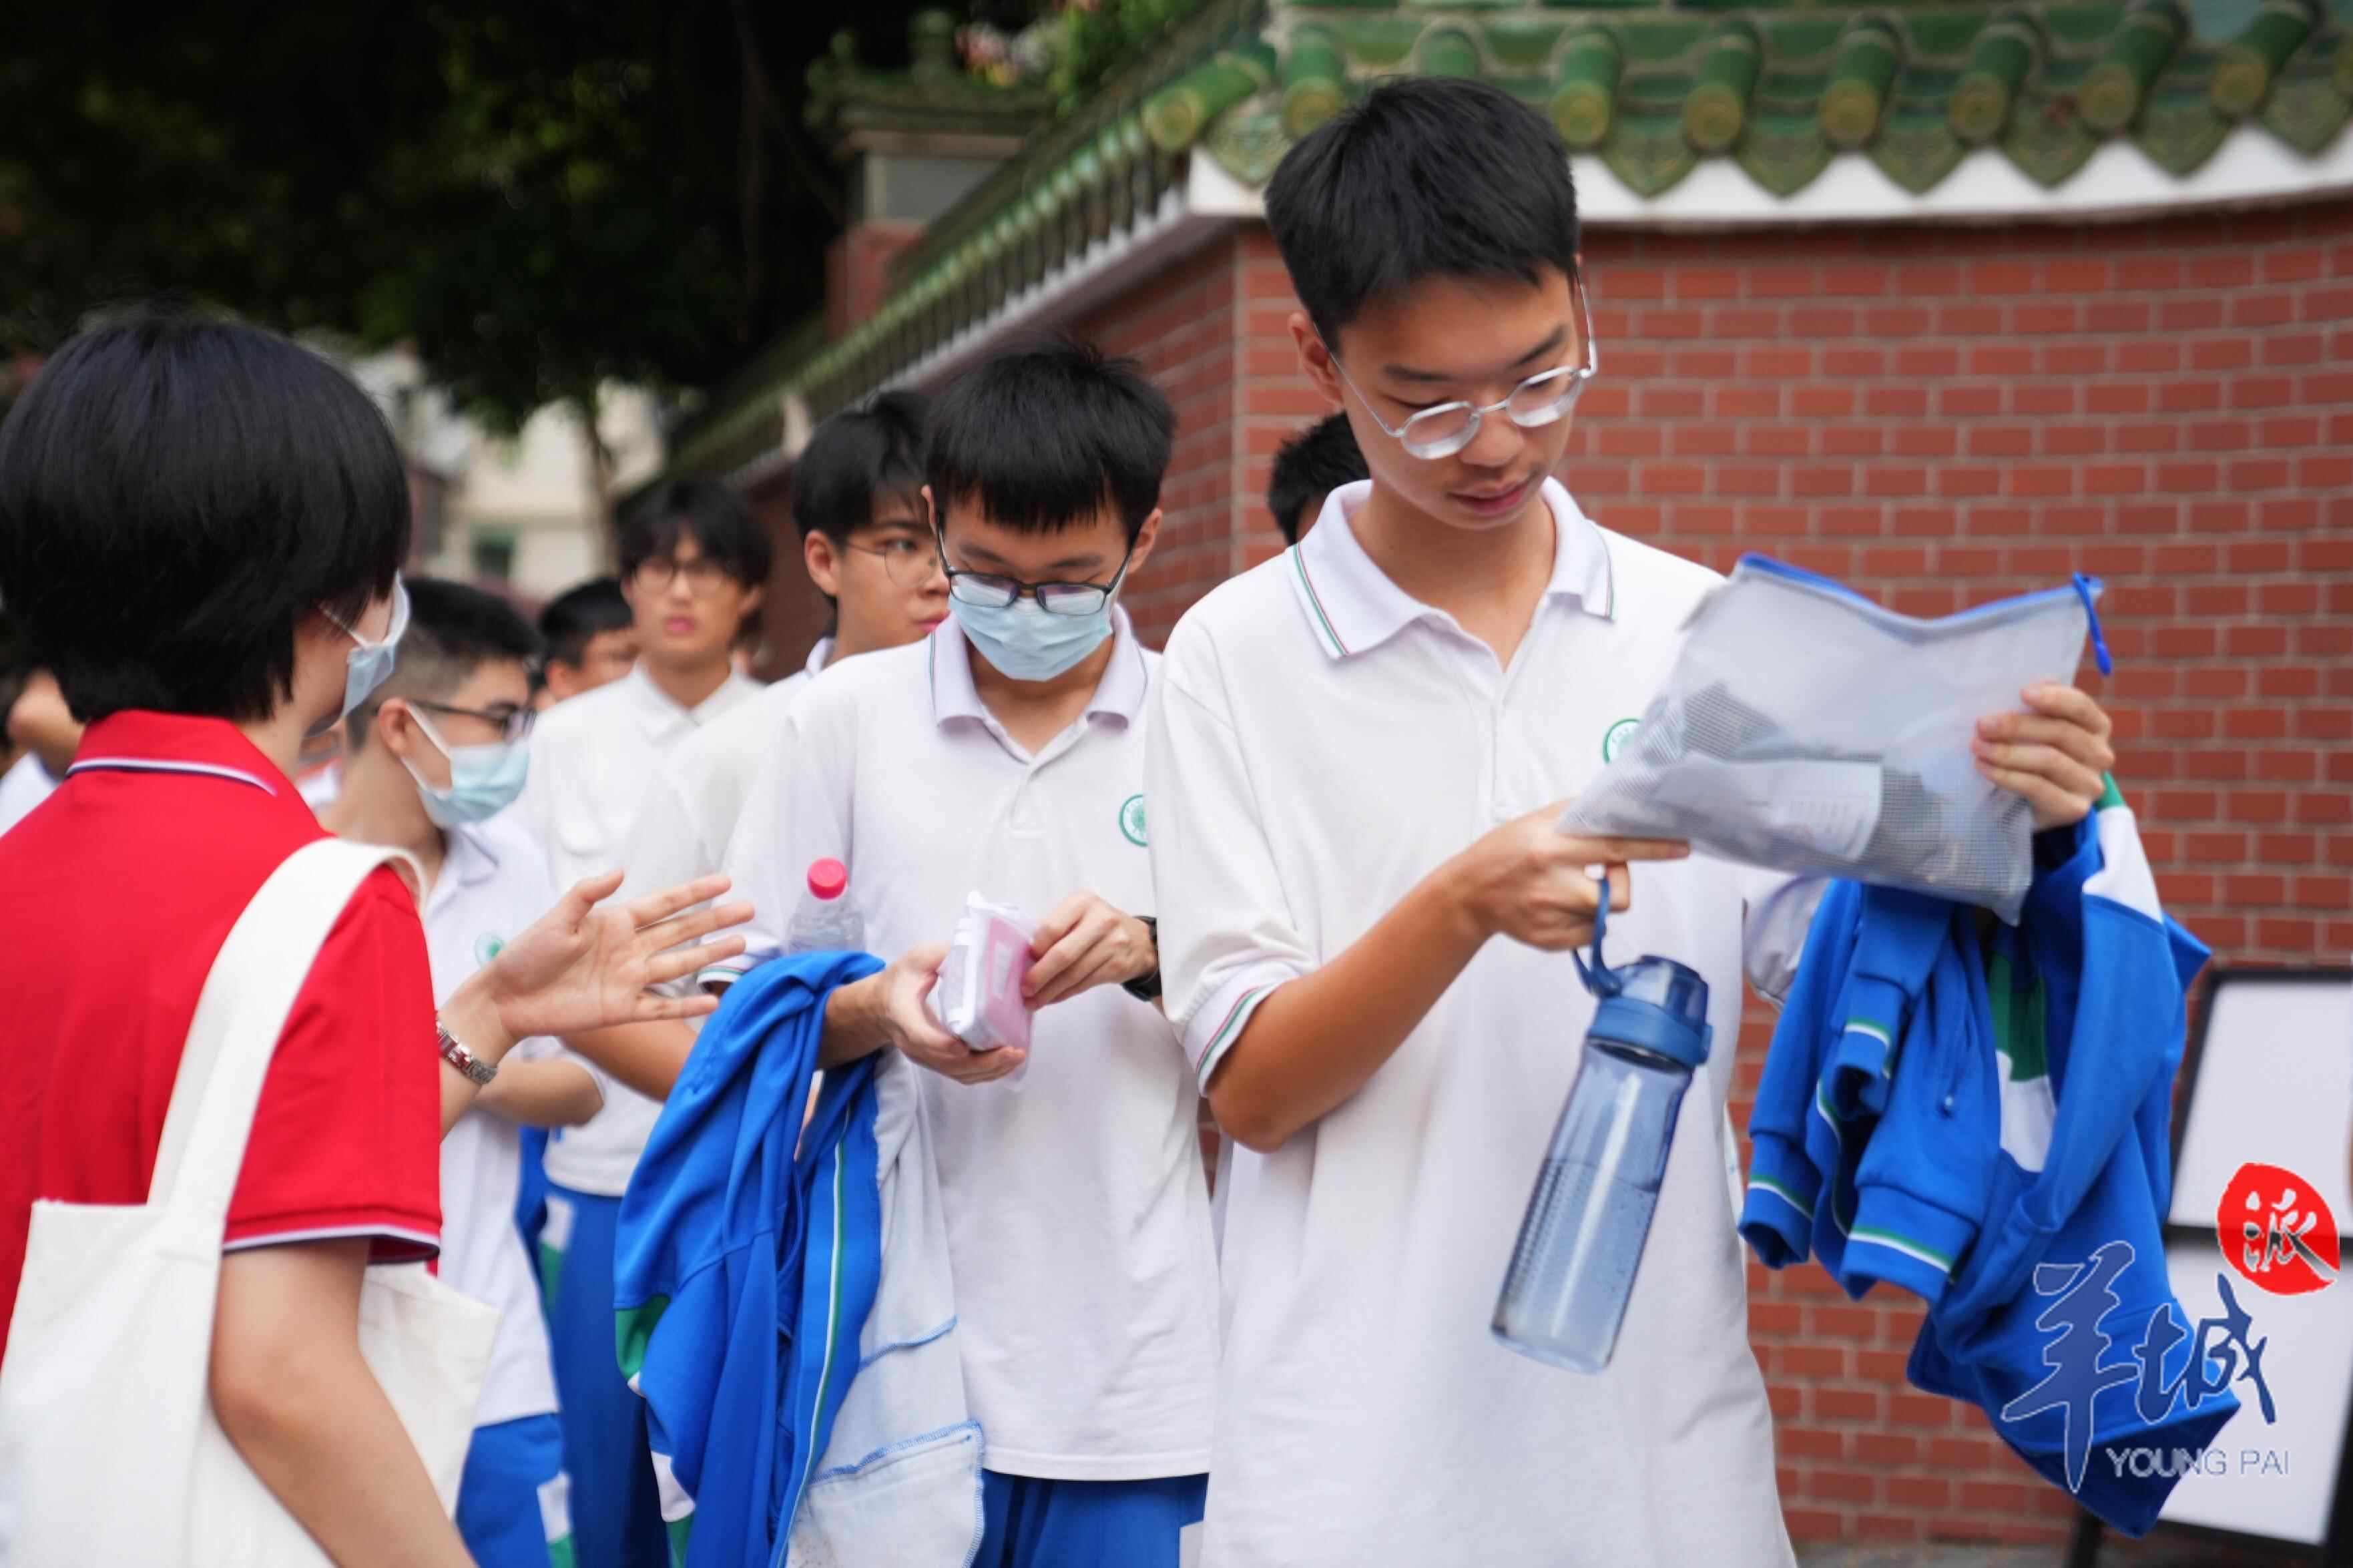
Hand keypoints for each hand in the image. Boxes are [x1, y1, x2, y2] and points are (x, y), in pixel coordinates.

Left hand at [482, 871, 753, 1040]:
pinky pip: (661, 1007)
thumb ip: (587, 895)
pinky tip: (713, 1002)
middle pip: (681, 931)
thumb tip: (620, 872)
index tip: (725, 881)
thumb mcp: (556, 919)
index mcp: (615, 922)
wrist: (506, 999)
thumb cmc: (526, 955)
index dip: (694, 892)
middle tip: (748, 910)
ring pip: (679, 965)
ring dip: (710, 955)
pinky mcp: (621, 1009)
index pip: (664, 904)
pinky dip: (686, 1006)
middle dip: (715, 920)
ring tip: (741, 945)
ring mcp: (628, 980)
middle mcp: (629, 949)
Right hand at [877, 944, 1025, 1084]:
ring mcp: (926, 1057)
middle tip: (1011, 1051)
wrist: (881, 1005)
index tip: (963, 1046)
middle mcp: (913, 1043)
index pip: (920, 1036)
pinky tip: (1007, 1062)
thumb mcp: (916, 959)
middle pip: (948, 1063)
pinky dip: (986, 1072)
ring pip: (958, 1073)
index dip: (941, 1044)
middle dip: (982, 1062)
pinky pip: (962, 1074)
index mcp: (903, 1015)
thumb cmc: (901, 980)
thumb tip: (977, 951)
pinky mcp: (938, 1062)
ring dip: (990, 1070)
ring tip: (1016, 1056)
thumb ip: (942, 955)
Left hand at [1024, 892, 1153, 1005]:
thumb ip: (1055, 927)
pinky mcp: (1117, 966)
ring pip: (1073, 974)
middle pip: (1063, 954)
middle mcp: (1101, 920)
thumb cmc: (1099, 926)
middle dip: (1040, 975)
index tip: (1022, 961)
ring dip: (1050, 991)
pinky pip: (1084, 984)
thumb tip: (1024, 955)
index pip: (1052, 927)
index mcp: (1083, 902)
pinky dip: (1064, 993)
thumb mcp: (1079, 914)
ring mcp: (1112, 944)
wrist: (1140, 941)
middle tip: (1024, 988)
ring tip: (1033, 1000)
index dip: (1035, 948)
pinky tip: (1052, 997)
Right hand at [1450, 804, 1688, 951]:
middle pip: (1617, 896)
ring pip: (1603, 916)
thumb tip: (1618, 808)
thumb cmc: (1504, 851)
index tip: (1681, 847)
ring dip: (1598, 901)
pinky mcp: (1549, 941)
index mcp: (1552, 849)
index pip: (1614, 848)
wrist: (1469, 894)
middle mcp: (1553, 885)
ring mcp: (1551, 918)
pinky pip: (1589, 935)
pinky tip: (1560, 907)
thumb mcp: (1536, 823)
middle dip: (1621, 882)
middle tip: (1607, 871)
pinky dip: (1584, 921)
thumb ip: (1576, 818)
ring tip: (1572, 889)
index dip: (1652, 848)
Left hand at [1973, 683, 2114, 830]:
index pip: (2080, 706)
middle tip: (1982, 725)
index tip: (2022, 693)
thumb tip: (2032, 684)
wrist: (2037, 805)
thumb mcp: (2039, 730)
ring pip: (2048, 760)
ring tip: (1978, 747)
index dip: (2054, 697)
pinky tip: (1985, 768)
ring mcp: (2090, 783)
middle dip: (2017, 726)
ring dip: (2007, 752)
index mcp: (2096, 726)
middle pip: (2060, 732)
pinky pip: (2037, 787)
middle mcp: (2100, 754)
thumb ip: (2039, 707)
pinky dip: (2006, 776)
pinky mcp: (2075, 808)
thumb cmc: (2036, 755)